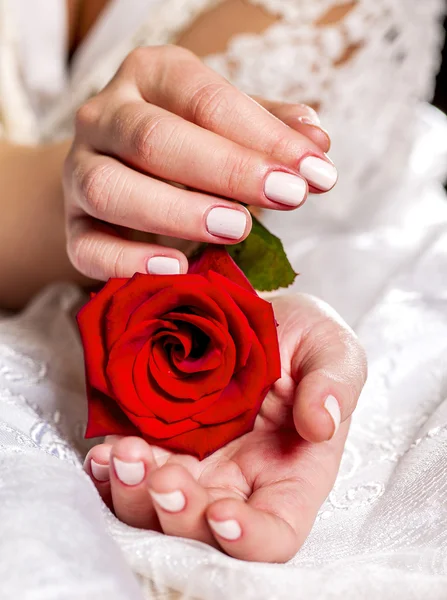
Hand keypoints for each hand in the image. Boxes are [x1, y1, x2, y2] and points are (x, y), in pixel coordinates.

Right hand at [64, 45, 336, 281]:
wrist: (120, 171)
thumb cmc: (186, 146)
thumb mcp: (229, 126)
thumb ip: (269, 129)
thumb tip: (317, 139)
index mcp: (148, 77)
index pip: (205, 99)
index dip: (264, 136)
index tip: (316, 173)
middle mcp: (104, 117)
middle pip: (153, 138)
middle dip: (225, 168)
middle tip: (286, 196)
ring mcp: (80, 173)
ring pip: (111, 189)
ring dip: (177, 211)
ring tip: (236, 230)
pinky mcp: (73, 228)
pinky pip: (88, 248)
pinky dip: (129, 262)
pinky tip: (177, 270)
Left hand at [84, 294, 365, 561]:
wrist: (252, 312)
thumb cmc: (300, 336)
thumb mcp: (330, 347)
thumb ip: (336, 383)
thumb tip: (321, 424)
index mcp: (291, 472)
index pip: (276, 533)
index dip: (249, 541)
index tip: (222, 515)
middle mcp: (238, 480)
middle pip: (203, 531)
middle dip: (177, 515)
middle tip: (163, 477)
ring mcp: (193, 462)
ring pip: (155, 508)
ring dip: (134, 493)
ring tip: (123, 453)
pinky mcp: (158, 440)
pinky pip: (127, 473)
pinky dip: (108, 473)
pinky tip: (104, 451)